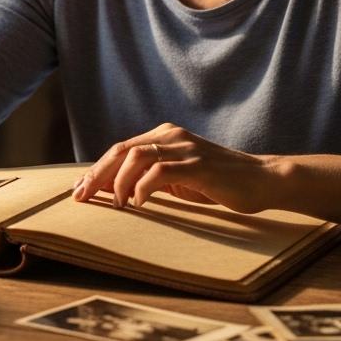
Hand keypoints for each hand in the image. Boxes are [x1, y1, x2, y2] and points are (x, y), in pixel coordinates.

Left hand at [71, 123, 277, 213]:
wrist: (261, 180)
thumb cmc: (219, 183)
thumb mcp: (179, 179)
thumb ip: (151, 177)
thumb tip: (115, 191)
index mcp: (164, 136)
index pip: (121, 149)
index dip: (97, 169)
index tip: (79, 190)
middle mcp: (171, 136)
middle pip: (122, 150)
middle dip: (98, 174)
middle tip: (82, 197)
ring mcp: (185, 148)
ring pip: (137, 156)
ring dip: (120, 182)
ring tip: (117, 204)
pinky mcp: (198, 164)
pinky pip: (161, 171)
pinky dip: (144, 187)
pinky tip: (140, 202)